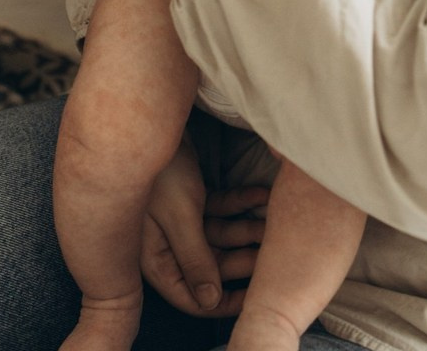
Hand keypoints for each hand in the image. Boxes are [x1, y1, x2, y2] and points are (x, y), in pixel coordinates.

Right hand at [141, 136, 267, 317]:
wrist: (153, 121)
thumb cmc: (160, 172)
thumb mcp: (180, 217)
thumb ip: (196, 260)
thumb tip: (209, 304)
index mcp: (156, 258)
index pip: (191, 297)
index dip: (224, 301)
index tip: (256, 298)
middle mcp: (168, 243)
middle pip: (212, 265)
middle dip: (243, 260)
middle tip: (273, 254)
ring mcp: (180, 220)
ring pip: (221, 235)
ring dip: (247, 229)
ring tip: (272, 221)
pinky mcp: (192, 197)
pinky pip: (221, 209)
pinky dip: (240, 203)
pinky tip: (261, 193)